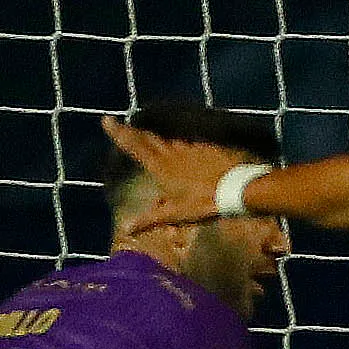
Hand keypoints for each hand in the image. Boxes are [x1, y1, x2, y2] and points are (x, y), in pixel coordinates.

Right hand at [99, 113, 244, 225]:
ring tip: (149, 139)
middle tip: (123, 125)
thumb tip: (126, 228)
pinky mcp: (208, 147)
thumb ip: (150, 218)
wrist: (240, 187)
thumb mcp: (176, 214)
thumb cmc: (205, 202)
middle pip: (149, 138)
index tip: (107, 119)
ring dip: (157, 139)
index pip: (135, 146)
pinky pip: (190, 145)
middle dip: (134, 132)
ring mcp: (192, 147)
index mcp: (161, 166)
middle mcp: (173, 152)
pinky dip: (181, 147)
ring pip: (169, 141)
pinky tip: (184, 152)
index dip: (120, 133)